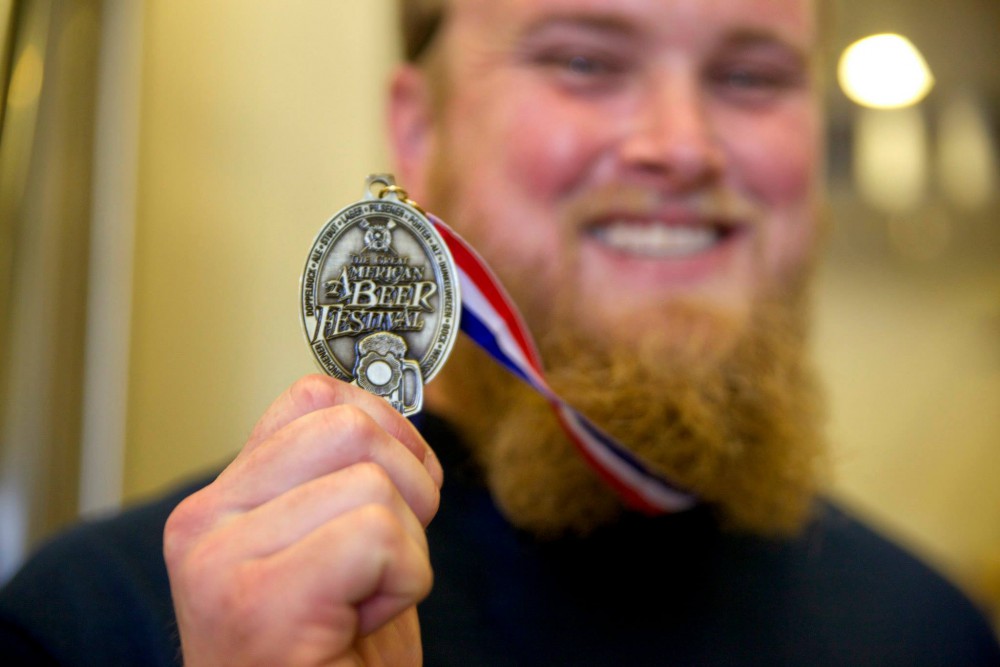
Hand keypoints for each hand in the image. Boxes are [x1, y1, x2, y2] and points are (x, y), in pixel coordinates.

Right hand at [163, 374, 442, 665]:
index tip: (395, 490)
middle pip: (349, 425)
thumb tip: (392, 406)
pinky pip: (377, 536)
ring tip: (366, 599)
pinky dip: (403, 582)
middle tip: (386, 557)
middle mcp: (205, 520)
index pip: (315, 398)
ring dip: (406, 547)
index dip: (387, 436)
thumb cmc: (329, 659)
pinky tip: (360, 624)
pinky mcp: (256, 602)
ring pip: (373, 480)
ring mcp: (220, 559)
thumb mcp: (334, 545)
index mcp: (222, 500)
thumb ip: (343, 474)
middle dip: (407, 487)